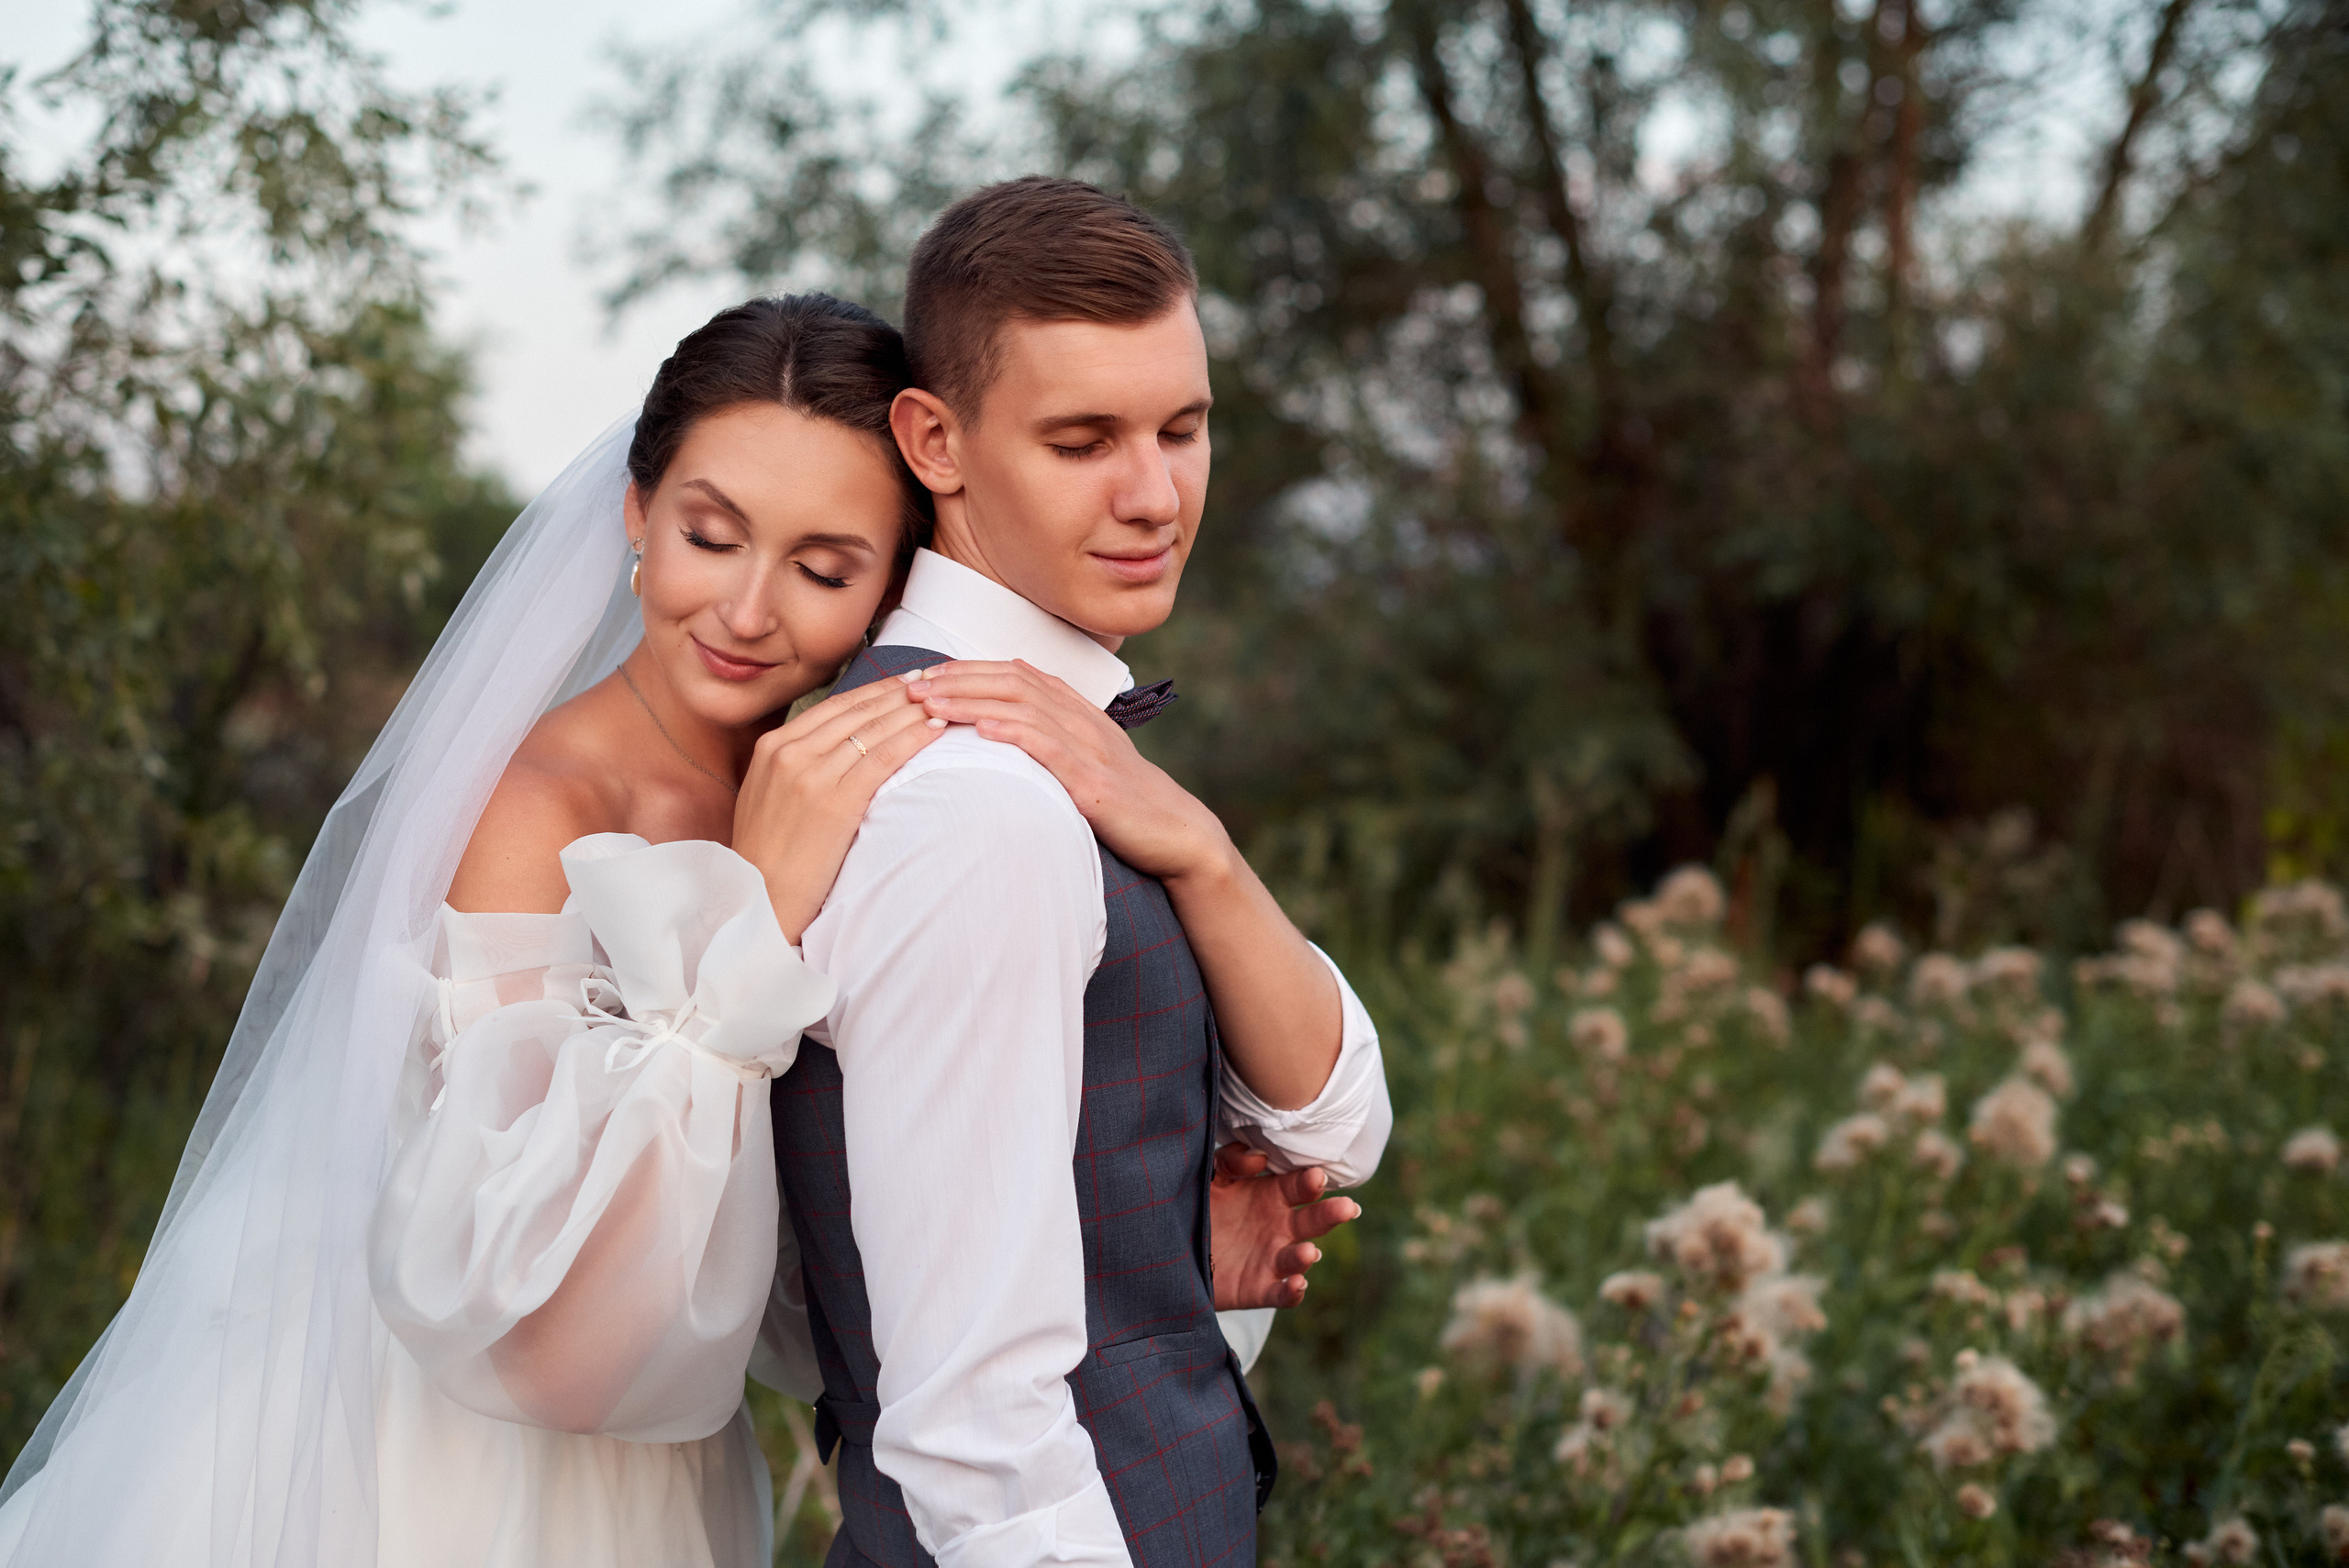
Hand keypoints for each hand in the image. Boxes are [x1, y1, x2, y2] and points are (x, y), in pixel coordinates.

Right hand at [732, 680, 943, 940]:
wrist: (758, 898)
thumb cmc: (767, 856)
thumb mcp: (767, 796)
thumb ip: (792, 766)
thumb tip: (831, 748)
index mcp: (772, 747)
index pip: (834, 707)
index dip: (873, 692)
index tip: (902, 683)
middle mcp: (789, 752)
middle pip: (856, 711)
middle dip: (898, 693)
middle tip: (932, 679)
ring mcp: (811, 775)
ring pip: (873, 729)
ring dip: (913, 710)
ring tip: (943, 699)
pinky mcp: (835, 802)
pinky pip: (883, 758)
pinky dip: (913, 738)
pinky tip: (935, 728)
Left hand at [902, 660, 1233, 886]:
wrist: (1176, 830)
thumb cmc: (1123, 796)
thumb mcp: (1083, 755)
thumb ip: (1048, 731)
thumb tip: (1000, 716)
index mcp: (1075, 710)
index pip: (1012, 673)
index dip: (965, 669)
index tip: (923, 673)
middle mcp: (1080, 719)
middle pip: (1010, 682)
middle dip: (956, 679)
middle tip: (910, 683)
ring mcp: (1088, 748)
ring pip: (1023, 709)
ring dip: (971, 702)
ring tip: (929, 704)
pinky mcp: (1093, 782)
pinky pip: (1050, 750)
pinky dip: (1014, 734)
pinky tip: (982, 730)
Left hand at [1208, 1144, 1360, 1310]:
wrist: (1174, 1249)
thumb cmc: (1201, 1206)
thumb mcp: (1212, 1176)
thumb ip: (1231, 1161)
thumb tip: (1259, 1158)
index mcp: (1272, 1195)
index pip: (1299, 1186)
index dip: (1310, 1181)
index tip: (1317, 1175)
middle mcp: (1279, 1227)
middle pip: (1312, 1220)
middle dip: (1330, 1214)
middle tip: (1346, 1208)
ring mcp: (1272, 1259)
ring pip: (1299, 1258)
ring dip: (1305, 1256)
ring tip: (1308, 1252)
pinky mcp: (1259, 1288)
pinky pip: (1281, 1293)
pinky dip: (1292, 1292)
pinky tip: (1297, 1284)